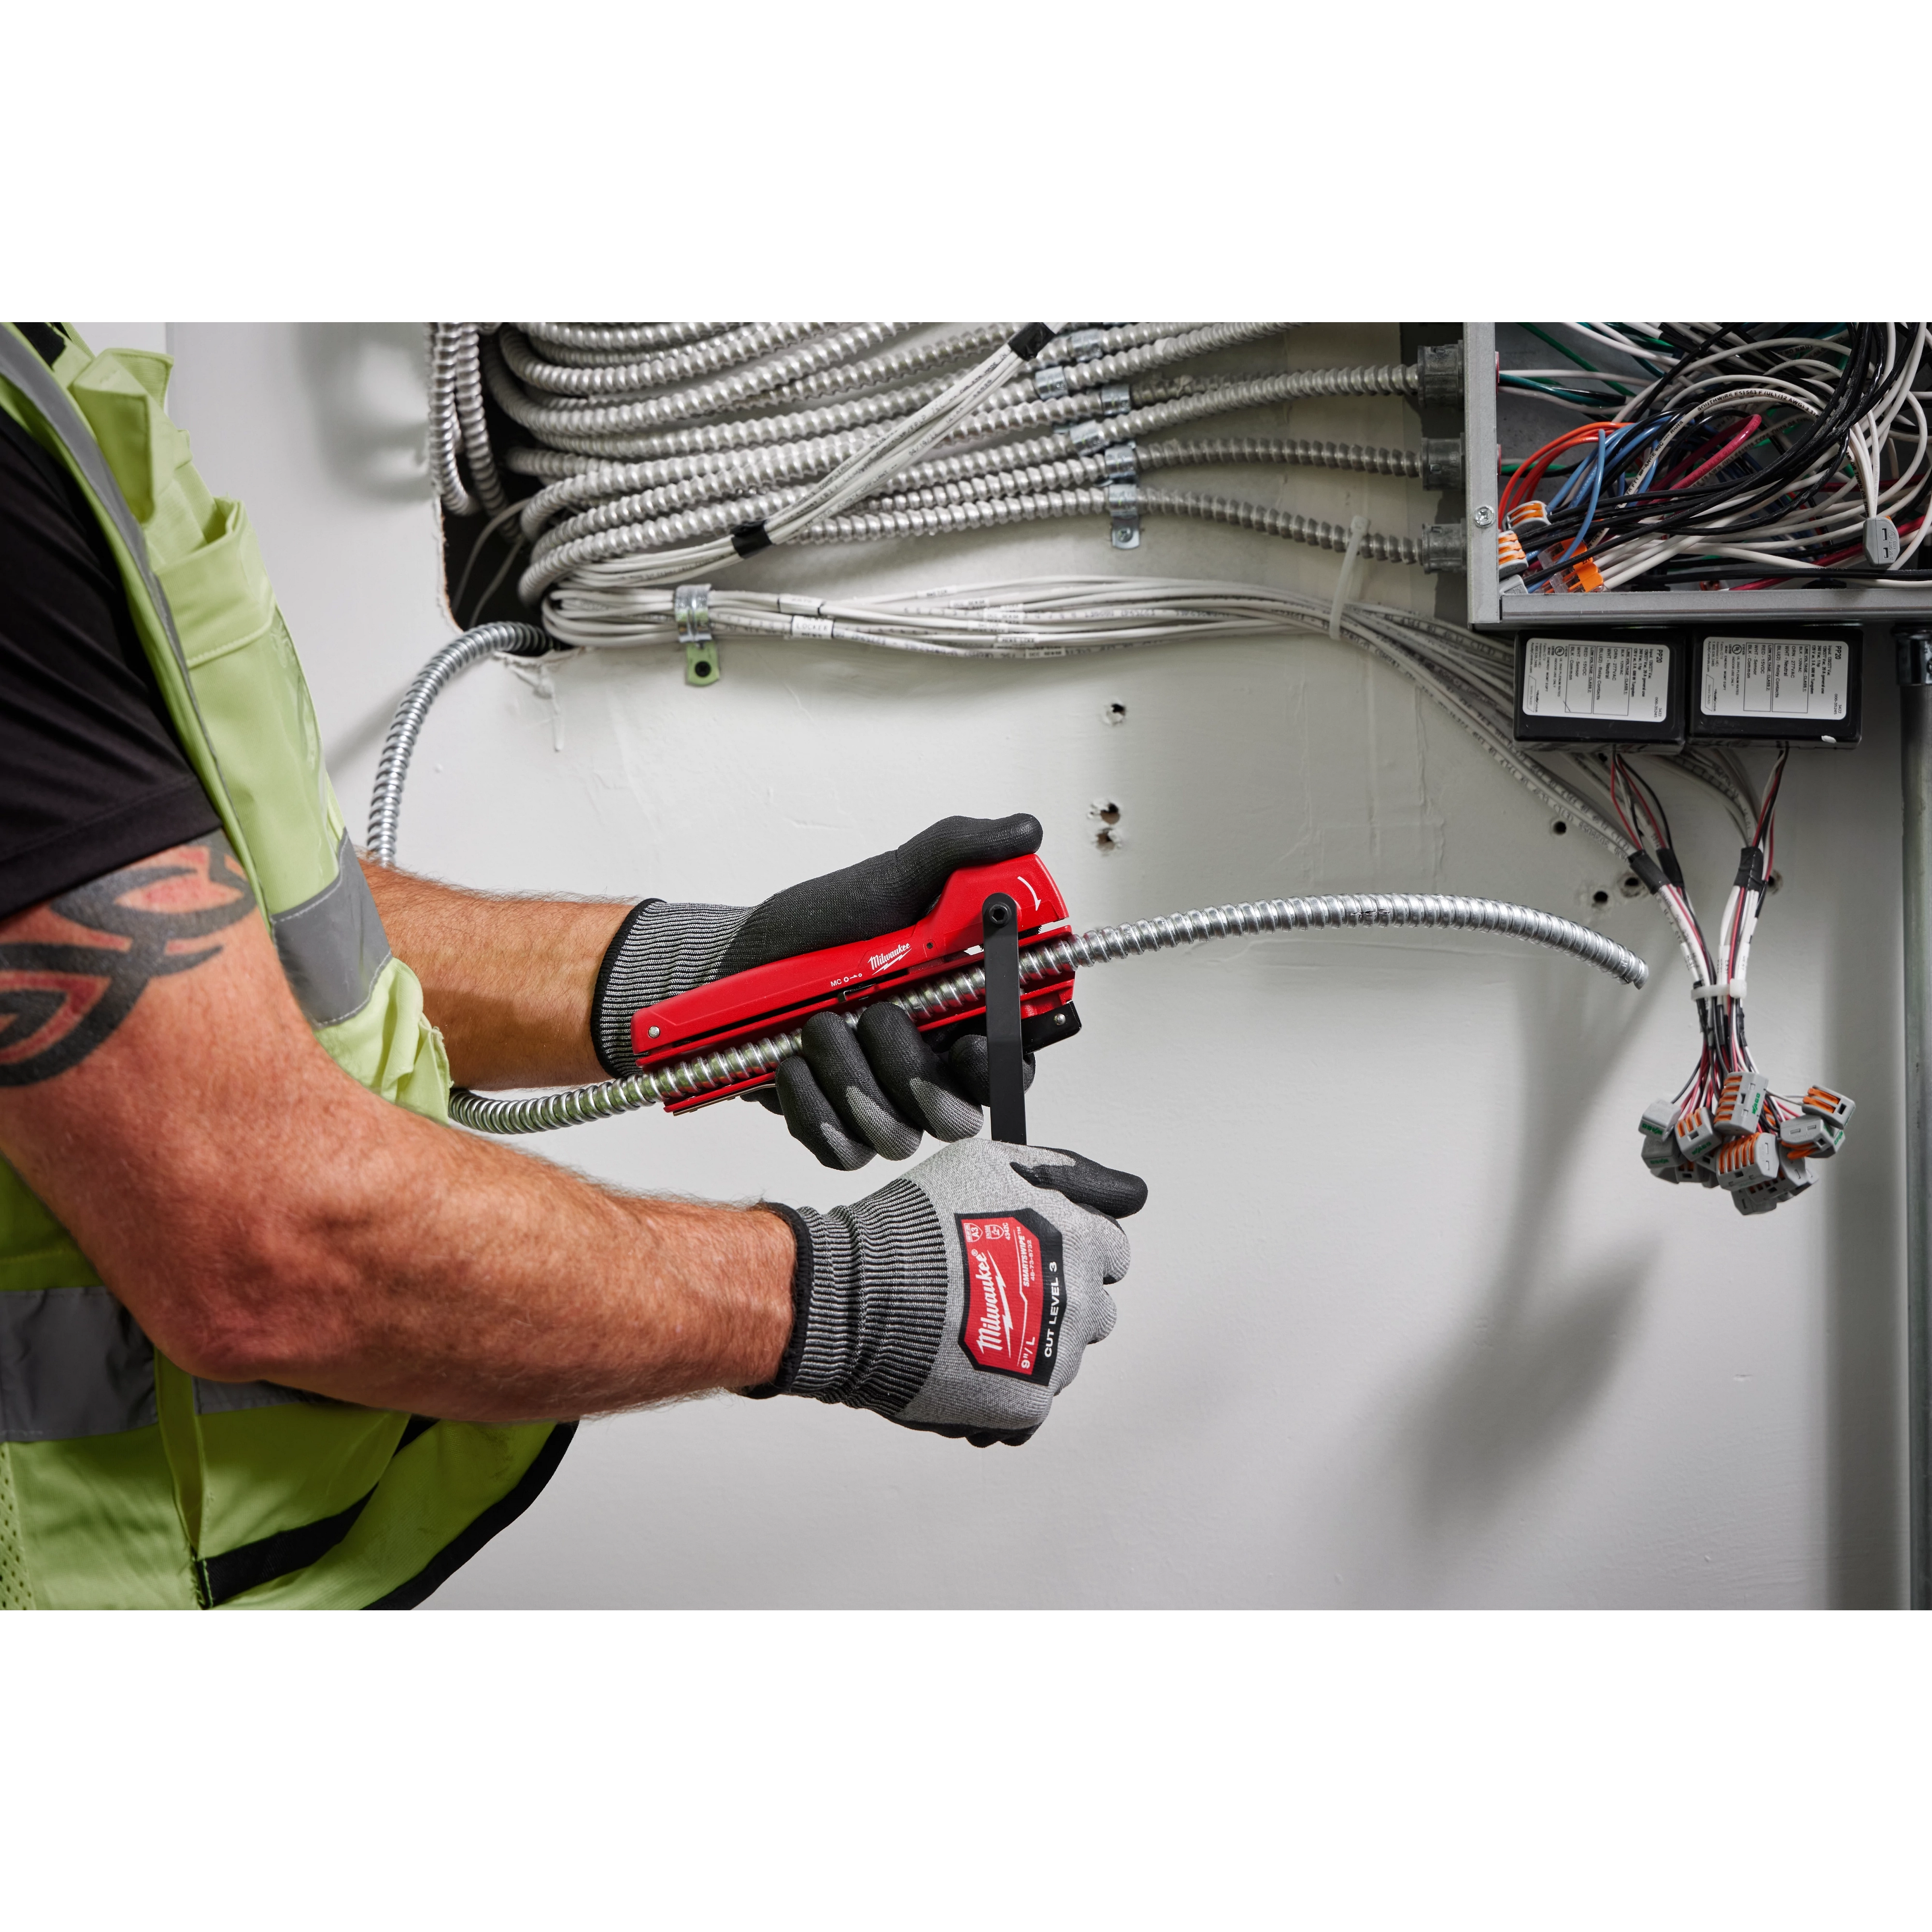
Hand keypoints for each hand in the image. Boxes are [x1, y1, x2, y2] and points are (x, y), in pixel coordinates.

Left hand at [591, 814, 1055, 1167]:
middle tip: (879, 1016)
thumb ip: (959, 855)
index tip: (972, 1039)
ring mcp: (886, 1102)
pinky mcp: (838, 1128)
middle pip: (962, 1111)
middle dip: (915, 1071)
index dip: (1004, 1060)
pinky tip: (791, 1062)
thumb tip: (1023, 832)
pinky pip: (844, 1150)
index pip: (1015, 1056)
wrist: (730, 966)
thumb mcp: (888, 878)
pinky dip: (813, 1107)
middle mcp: (932, 1064)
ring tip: (818, 1023)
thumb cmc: (813, 929)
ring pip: (900, 1132)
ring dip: (852, 1076)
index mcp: (961, 1009)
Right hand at [755, 1139, 1147, 1445]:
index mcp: (1079, 1239)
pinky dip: (1001, 1391)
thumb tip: (1128, 1191)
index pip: (1111, 1251)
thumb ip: (1064, 1174)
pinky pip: (1030, 1403)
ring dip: (1027, 1345)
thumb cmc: (914, 1226)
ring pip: (1061, 1356)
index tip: (1031, 1252)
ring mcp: (1055, 1357)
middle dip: (1053, 1298)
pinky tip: (959, 1368)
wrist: (857, 1294)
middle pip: (1092, 1307)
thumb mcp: (989, 1164)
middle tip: (992, 1290)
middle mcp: (1078, 1299)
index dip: (1070, 1248)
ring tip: (966, 1328)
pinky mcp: (1026, 1405)